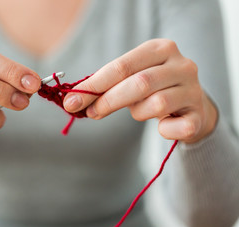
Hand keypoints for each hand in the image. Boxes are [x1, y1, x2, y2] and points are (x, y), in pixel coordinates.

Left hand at [63, 39, 217, 143]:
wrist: (191, 106)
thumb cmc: (153, 90)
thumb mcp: (131, 79)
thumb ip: (107, 86)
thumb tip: (74, 101)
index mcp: (160, 49)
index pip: (122, 66)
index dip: (95, 85)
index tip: (72, 101)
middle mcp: (181, 65)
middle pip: (139, 83)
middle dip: (108, 101)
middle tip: (89, 113)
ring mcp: (193, 90)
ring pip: (156, 104)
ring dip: (138, 113)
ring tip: (137, 112)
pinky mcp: (199, 115)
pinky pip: (175, 128)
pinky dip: (164, 130)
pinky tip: (164, 126)